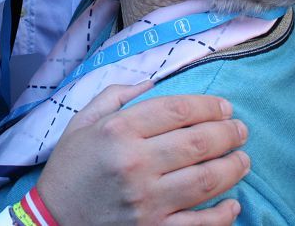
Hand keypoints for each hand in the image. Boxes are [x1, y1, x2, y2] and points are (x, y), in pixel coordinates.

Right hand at [37, 83, 247, 224]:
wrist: (51, 222)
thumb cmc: (69, 170)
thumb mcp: (82, 123)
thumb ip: (116, 96)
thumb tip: (152, 83)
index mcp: (118, 131)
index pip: (177, 110)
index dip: (209, 106)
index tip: (225, 108)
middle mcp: (134, 164)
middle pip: (198, 143)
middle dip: (228, 133)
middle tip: (241, 130)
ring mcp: (146, 202)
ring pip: (206, 181)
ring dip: (233, 168)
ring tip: (243, 160)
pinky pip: (199, 224)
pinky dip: (222, 214)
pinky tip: (233, 203)